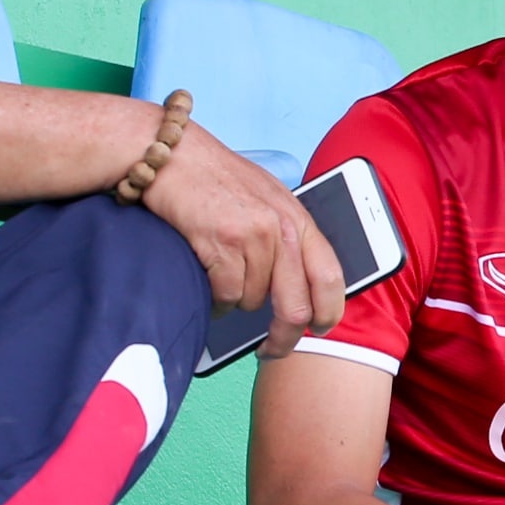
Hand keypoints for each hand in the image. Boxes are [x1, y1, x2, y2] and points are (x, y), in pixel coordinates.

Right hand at [138, 122, 347, 358]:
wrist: (173, 154)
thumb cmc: (217, 179)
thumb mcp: (267, 199)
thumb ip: (286, 236)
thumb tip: (298, 288)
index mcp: (299, 219)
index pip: (331, 277)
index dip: (328, 312)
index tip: (319, 329)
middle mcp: (282, 228)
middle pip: (295, 306)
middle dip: (283, 338)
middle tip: (271, 350)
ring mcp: (253, 237)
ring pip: (252, 301)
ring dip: (236, 301)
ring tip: (223, 276)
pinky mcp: (221, 244)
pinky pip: (224, 295)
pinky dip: (215, 298)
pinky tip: (207, 277)